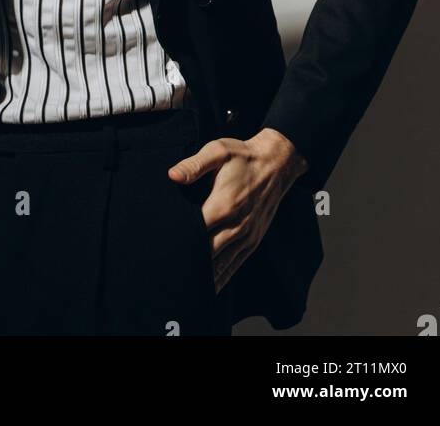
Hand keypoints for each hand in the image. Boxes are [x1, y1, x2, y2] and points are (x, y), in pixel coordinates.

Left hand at [167, 127, 308, 294]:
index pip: (196, 232)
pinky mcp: (254, 239)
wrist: (277, 163)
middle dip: (189, 263)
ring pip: (222, 264)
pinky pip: (236, 264)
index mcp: (224, 204)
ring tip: (184, 288)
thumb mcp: (218, 151)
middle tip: (168, 274)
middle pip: (207, 254)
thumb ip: (194, 165)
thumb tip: (172, 175)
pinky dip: (223, 277)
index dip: (180, 242)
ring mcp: (247, 235)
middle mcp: (236, 225)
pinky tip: (210, 287)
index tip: (163, 250)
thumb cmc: (243, 156)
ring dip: (205, 276)